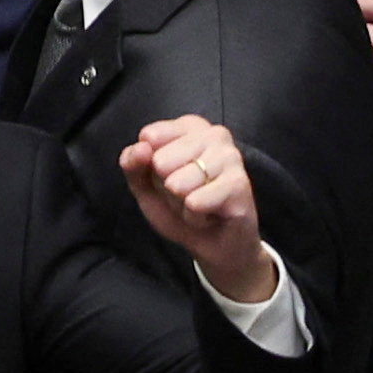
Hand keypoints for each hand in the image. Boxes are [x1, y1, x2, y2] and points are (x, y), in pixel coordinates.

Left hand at [120, 115, 276, 304]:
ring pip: (178, 184)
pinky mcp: (239, 184)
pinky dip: (194, 218)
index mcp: (190, 127)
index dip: (149, 168)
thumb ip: (133, 164)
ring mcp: (231, 157)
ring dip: (181, 205)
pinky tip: (209, 216)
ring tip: (198, 205)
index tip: (168, 177)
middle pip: (161, 161)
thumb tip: (140, 147)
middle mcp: (214, 134)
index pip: (149, 137)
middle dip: (167, 189)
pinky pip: (195, 203)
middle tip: (186, 195)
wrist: (214, 245)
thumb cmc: (180, 207)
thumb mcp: (145, 186)